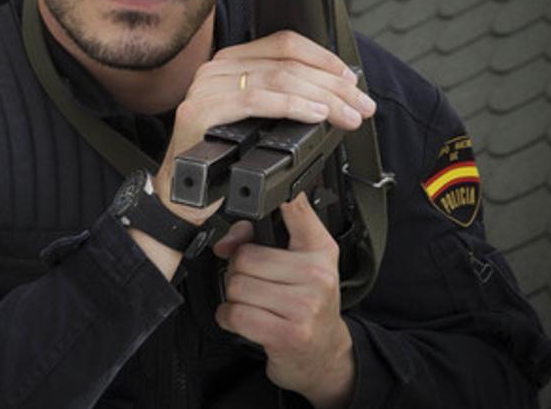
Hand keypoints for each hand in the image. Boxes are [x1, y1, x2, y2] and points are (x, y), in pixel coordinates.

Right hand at [156, 30, 376, 224]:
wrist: (182, 194)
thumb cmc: (222, 160)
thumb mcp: (257, 121)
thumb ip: (283, 98)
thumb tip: (335, 92)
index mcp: (229, 63)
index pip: (284, 43)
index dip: (324, 59)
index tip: (352, 82)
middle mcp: (215, 69)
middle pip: (286, 62)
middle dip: (333, 85)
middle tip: (361, 105)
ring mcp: (204, 88)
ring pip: (276, 79)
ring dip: (321, 97)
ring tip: (346, 115)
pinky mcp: (199, 111)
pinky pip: (254, 101)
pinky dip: (291, 106)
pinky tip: (316, 116)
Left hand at [212, 193, 354, 408]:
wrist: (325, 354)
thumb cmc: (306, 305)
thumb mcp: (298, 264)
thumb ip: (260, 238)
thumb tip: (225, 243)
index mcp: (320, 251)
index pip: (295, 210)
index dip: (274, 200)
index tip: (261, 196)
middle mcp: (318, 275)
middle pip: (245, 257)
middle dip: (238, 272)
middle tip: (255, 285)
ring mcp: (306, 306)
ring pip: (237, 285)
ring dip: (234, 297)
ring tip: (253, 304)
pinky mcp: (289, 334)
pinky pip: (236, 314)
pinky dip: (229, 317)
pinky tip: (245, 319)